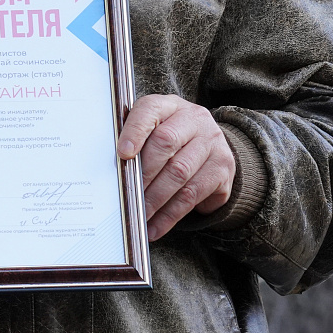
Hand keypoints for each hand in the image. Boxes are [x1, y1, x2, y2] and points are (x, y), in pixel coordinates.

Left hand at [117, 95, 235, 240]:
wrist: (210, 148)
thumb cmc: (169, 139)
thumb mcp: (152, 131)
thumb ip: (133, 141)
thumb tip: (110, 168)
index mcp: (169, 106)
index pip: (150, 111)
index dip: (135, 132)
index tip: (122, 154)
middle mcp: (194, 119)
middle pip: (165, 143)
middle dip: (143, 172)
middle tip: (128, 194)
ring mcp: (212, 143)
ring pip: (179, 173)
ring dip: (155, 199)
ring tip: (139, 215)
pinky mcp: (222, 168)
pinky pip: (192, 195)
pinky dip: (170, 215)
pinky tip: (155, 226)